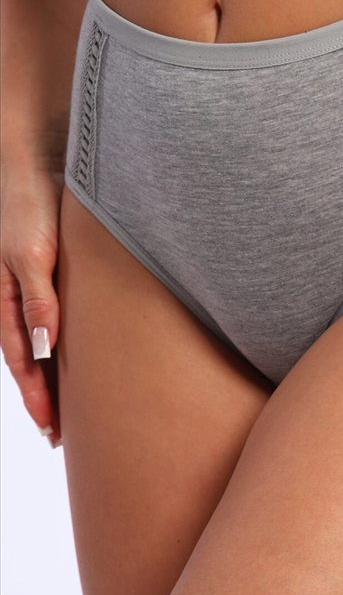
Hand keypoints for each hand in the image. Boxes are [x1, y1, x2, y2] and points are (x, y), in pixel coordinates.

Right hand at [0, 162, 63, 447]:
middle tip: (60, 435)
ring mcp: (39, 287)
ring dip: (57, 376)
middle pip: (32, 359)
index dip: (34, 395)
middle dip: (44, 396)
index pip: (21, 360)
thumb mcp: (32, 255)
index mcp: (7, 299)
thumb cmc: (30, 204)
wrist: (44, 160)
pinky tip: (82, 359)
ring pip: (47, 344)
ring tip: (71, 408)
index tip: (50, 428)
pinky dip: (70, 346)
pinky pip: (62, 320)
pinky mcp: (58, 274)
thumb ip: (37, 300)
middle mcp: (22, 298)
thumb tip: (42, 349)